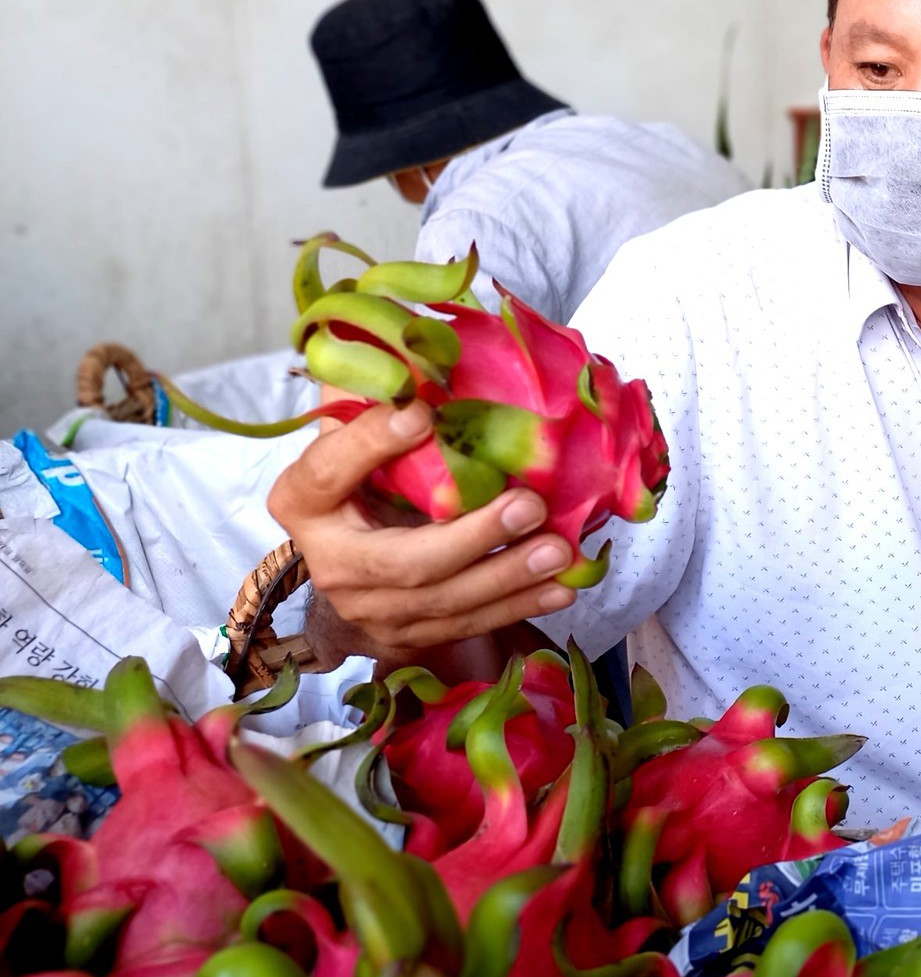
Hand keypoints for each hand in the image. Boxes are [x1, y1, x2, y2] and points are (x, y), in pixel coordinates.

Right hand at [266, 402, 577, 651]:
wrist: (349, 563)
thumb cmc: (361, 480)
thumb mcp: (351, 437)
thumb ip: (370, 398)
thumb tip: (408, 340)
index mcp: (304, 501)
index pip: (327, 471)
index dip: (370, 443)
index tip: (421, 412)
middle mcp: (331, 563)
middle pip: (402, 561)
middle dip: (471, 538)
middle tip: (530, 506)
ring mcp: (368, 609)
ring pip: (444, 602)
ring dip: (508, 577)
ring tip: (560, 551)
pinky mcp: (407, 636)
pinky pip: (469, 625)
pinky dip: (519, 606)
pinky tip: (562, 587)